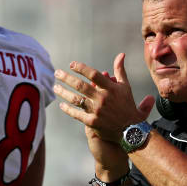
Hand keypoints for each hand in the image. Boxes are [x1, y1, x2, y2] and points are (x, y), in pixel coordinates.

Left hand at [54, 53, 153, 174]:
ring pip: (76, 99)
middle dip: (66, 78)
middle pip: (81, 86)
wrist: (131, 131)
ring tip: (55, 87)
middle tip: (57, 73)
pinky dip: (67, 109)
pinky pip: (76, 114)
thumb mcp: (126, 87)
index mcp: (111, 88)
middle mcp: (103, 99)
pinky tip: (61, 105)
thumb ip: (120, 70)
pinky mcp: (92, 122)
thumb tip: (121, 54)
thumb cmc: (128, 107)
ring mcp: (97, 111)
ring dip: (63, 92)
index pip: (93, 74)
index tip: (71, 64)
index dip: (81, 68)